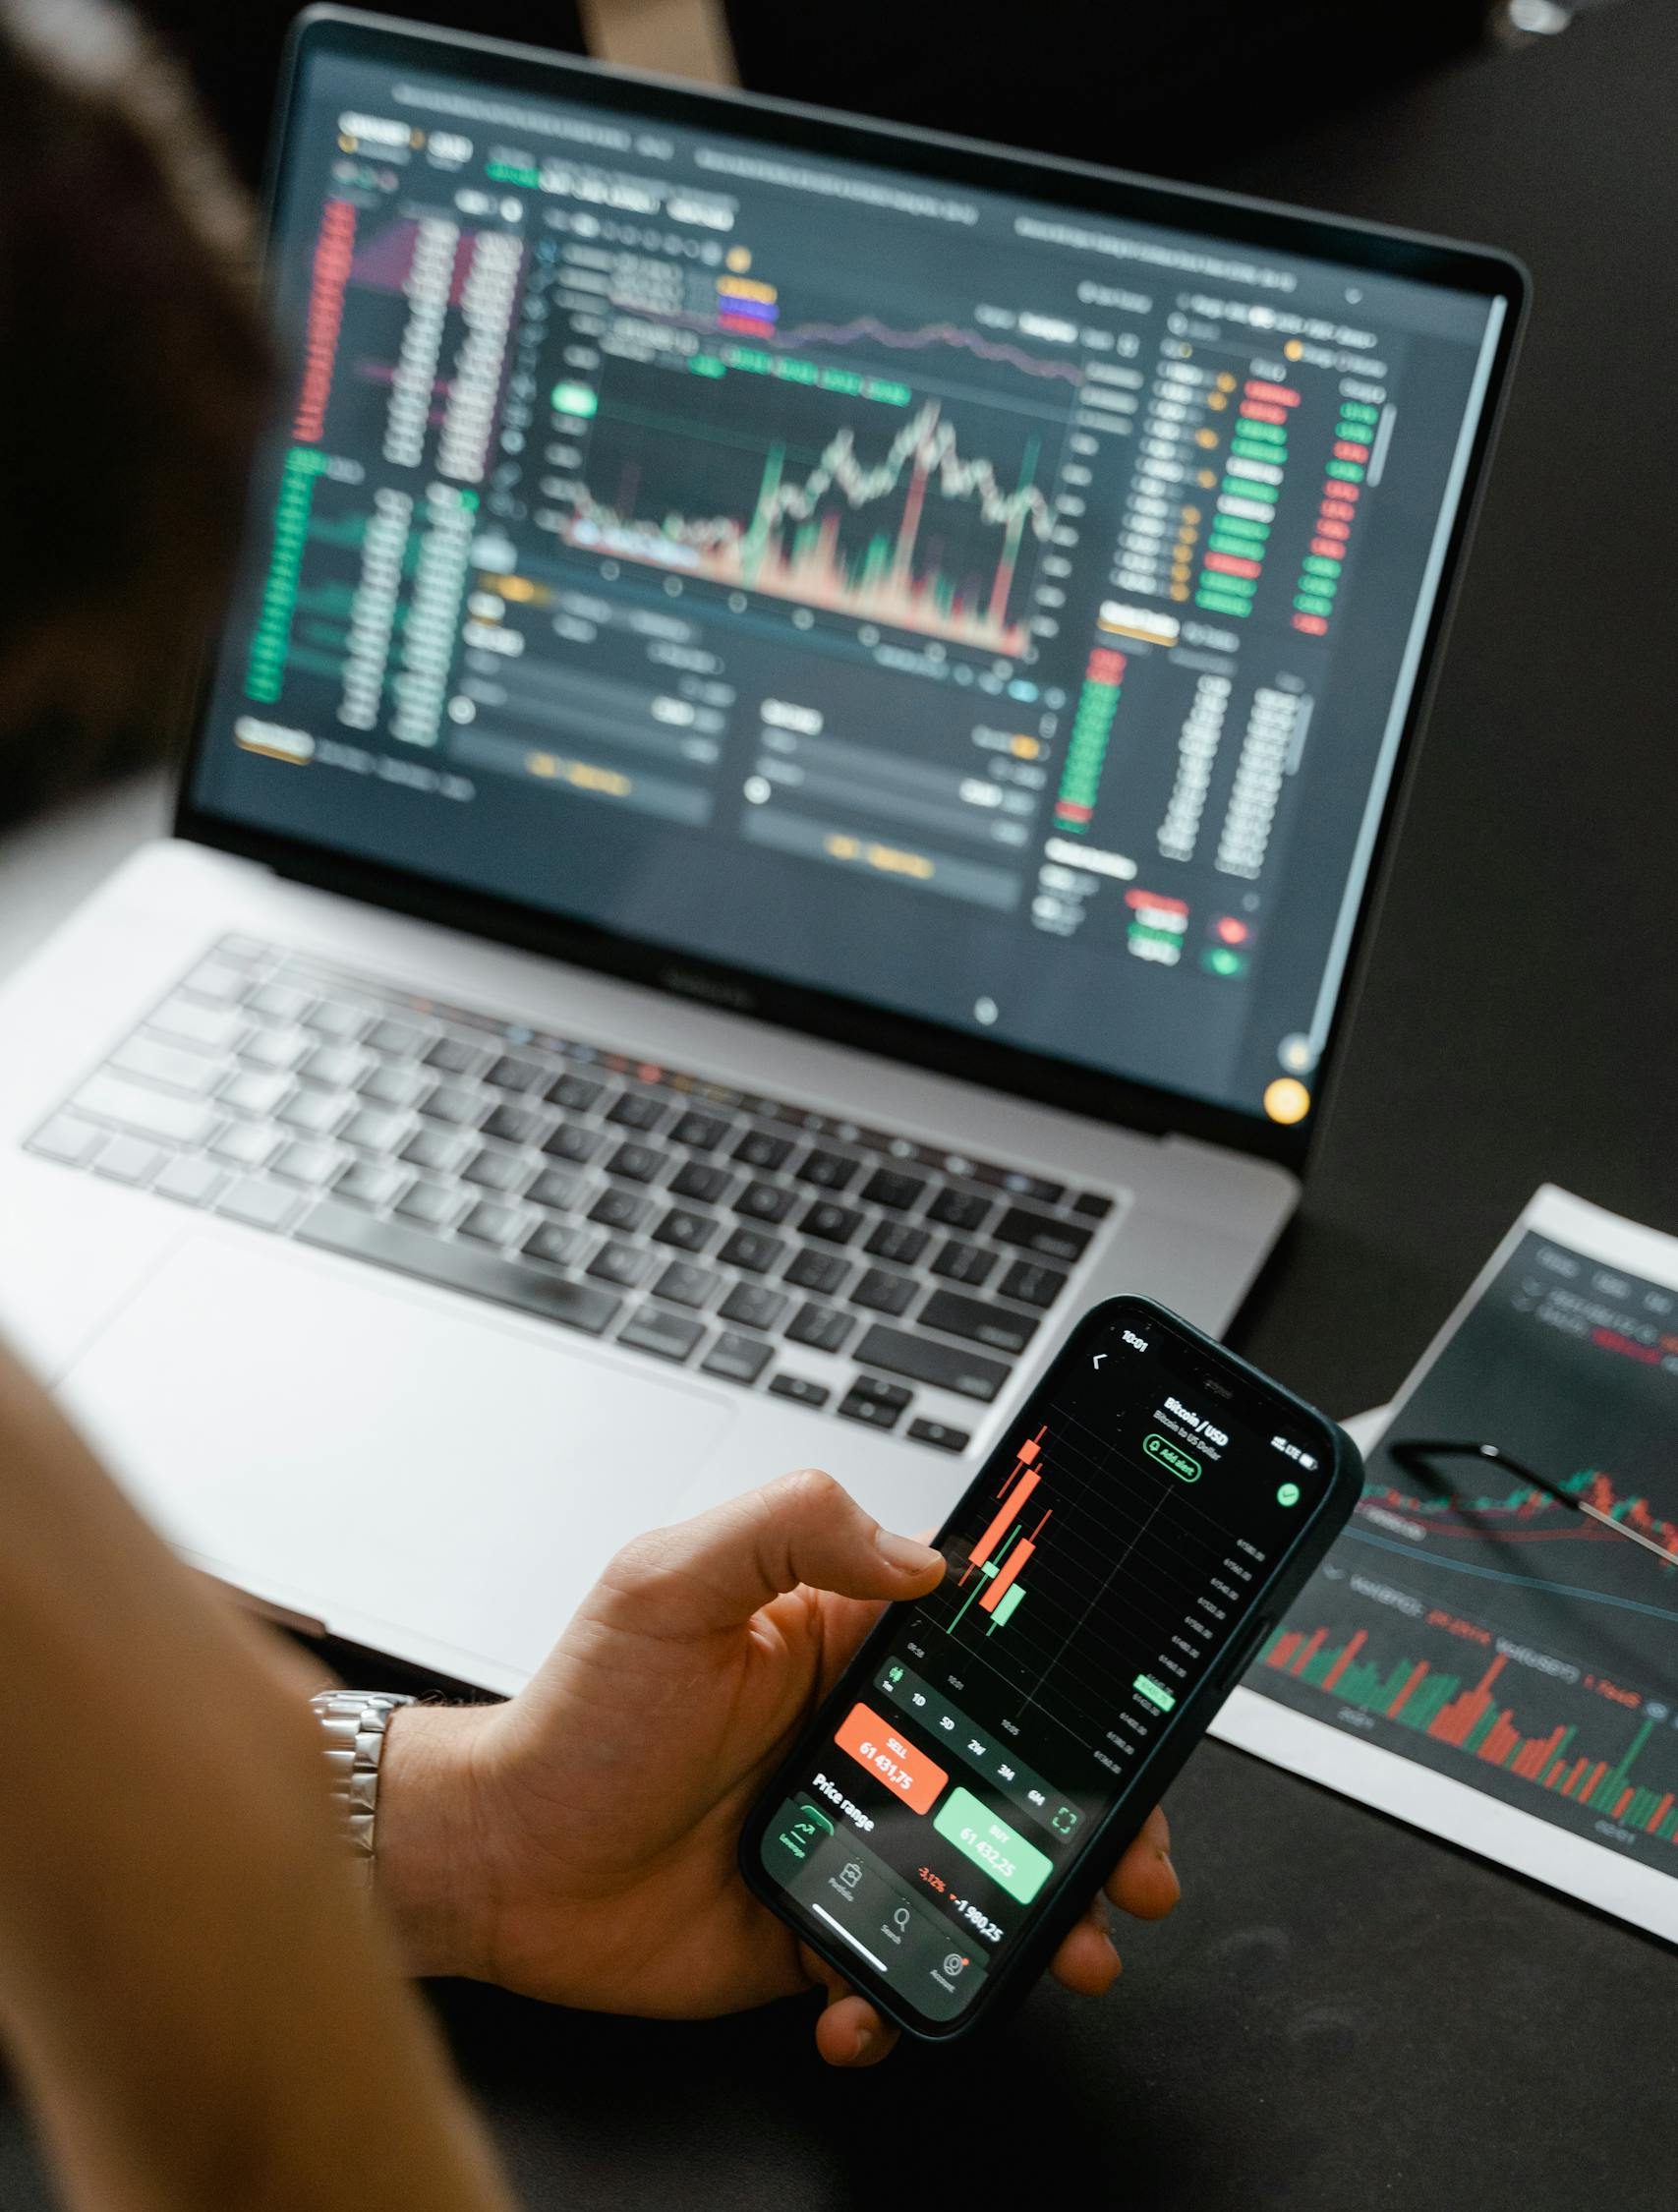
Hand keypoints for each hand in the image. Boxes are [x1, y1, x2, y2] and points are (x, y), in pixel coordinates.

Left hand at [377, 1469, 1180, 2064]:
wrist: (502, 1863)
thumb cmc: (575, 1717)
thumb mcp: (668, 1583)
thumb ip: (789, 1526)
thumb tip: (921, 1551)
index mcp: (843, 1641)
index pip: (986, 1643)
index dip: (1070, 1677)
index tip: (1128, 1714)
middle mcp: (861, 1736)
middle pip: (1014, 1770)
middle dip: (1091, 1818)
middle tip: (1130, 1862)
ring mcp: (848, 1833)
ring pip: (981, 1874)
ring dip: (1036, 1917)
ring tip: (1062, 1949)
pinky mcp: (823, 1923)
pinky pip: (902, 1964)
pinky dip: (902, 1996)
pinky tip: (866, 2001)